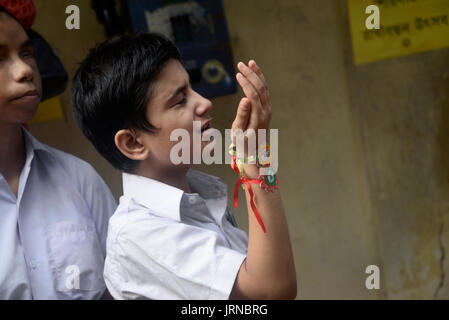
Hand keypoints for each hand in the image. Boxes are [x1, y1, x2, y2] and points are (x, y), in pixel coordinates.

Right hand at [231, 60, 271, 176]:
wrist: (253, 152)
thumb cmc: (242, 142)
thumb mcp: (238, 131)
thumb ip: (242, 115)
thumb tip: (245, 99)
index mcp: (259, 117)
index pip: (254, 95)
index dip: (246, 83)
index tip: (237, 74)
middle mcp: (266, 112)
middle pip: (261, 88)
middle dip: (251, 74)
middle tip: (241, 64)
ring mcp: (268, 110)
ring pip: (265, 88)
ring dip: (257, 74)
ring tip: (250, 63)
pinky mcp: (267, 109)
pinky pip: (265, 91)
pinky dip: (260, 80)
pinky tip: (254, 73)